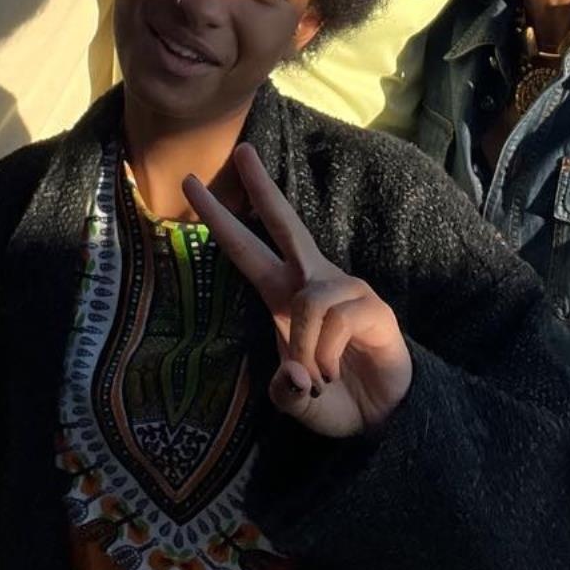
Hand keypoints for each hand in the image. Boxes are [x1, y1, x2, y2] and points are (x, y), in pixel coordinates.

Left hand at [183, 144, 412, 436]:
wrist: (380, 418)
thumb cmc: (333, 399)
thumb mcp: (295, 403)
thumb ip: (284, 393)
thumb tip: (294, 376)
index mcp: (284, 296)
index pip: (247, 249)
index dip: (220, 218)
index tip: (189, 183)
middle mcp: (313, 283)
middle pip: (286, 223)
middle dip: (263, 187)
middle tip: (242, 151)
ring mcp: (346, 291)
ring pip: (308, 299)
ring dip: (304, 346)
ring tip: (315, 378)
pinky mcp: (373, 308)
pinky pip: (336, 318)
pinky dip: (325, 354)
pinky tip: (331, 372)